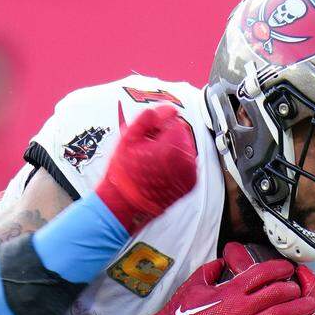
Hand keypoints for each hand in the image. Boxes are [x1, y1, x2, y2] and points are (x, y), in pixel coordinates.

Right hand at [95, 105, 197, 233]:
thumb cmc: (124, 173)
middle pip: (182, 136)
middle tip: (146, 151)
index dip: (158, 128)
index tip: (145, 139)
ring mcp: (191, 174)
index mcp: (174, 146)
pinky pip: (186, 166)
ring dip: (171, 152)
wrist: (123, 205)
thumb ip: (150, 118)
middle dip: (166, 139)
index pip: (175, 123)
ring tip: (151, 163)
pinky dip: (175, 166)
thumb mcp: (129, 138)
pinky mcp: (190, 185)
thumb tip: (169, 109)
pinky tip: (158, 173)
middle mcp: (187, 161)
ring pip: (185, 150)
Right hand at [144, 255, 314, 314]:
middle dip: (291, 288)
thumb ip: (209, 271)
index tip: (287, 268)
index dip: (278, 269)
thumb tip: (222, 263)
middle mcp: (241, 310)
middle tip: (296, 287)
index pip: (262, 274)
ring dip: (299, 309)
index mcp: (229, 291)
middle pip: (277, 294)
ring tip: (311, 305)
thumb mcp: (191, 286)